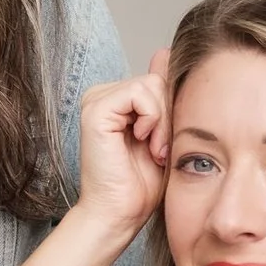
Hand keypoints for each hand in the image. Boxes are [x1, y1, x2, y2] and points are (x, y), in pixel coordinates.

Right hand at [73, 49, 171, 243]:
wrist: (120, 214)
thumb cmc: (141, 183)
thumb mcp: (163, 132)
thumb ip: (161, 94)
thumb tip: (165, 52)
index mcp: (115, 99)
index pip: (158, 81)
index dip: (170, 112)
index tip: (163, 144)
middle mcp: (102, 96)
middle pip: (157, 81)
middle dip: (168, 117)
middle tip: (159, 150)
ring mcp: (96, 100)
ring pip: (152, 85)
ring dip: (161, 122)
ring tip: (152, 149)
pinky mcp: (96, 109)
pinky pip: (140, 93)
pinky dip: (151, 119)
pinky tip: (142, 142)